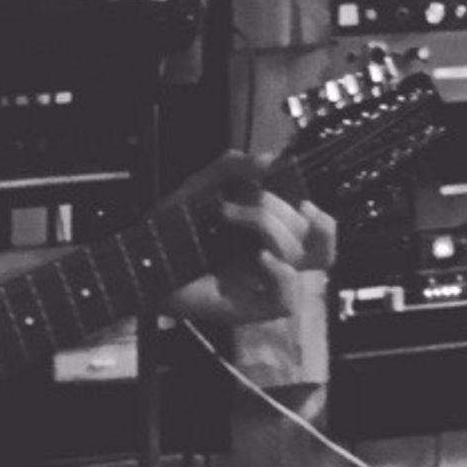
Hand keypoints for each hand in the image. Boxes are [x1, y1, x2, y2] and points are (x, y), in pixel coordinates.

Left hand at [161, 150, 337, 327]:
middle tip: (237, 204)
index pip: (320, 237)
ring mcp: (263, 287)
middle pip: (311, 242)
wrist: (143, 258)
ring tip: (229, 218)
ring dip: (270, 230)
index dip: (323, 222)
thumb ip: (233, 166)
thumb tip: (270, 158)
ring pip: (300, 262)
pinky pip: (287, 300)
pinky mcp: (251, 308)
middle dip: (277, 212)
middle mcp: (273, 263)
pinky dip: (281, 275)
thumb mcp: (202, 186)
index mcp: (271, 237)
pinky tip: (259, 259)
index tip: (302, 203)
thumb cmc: (173, 227)